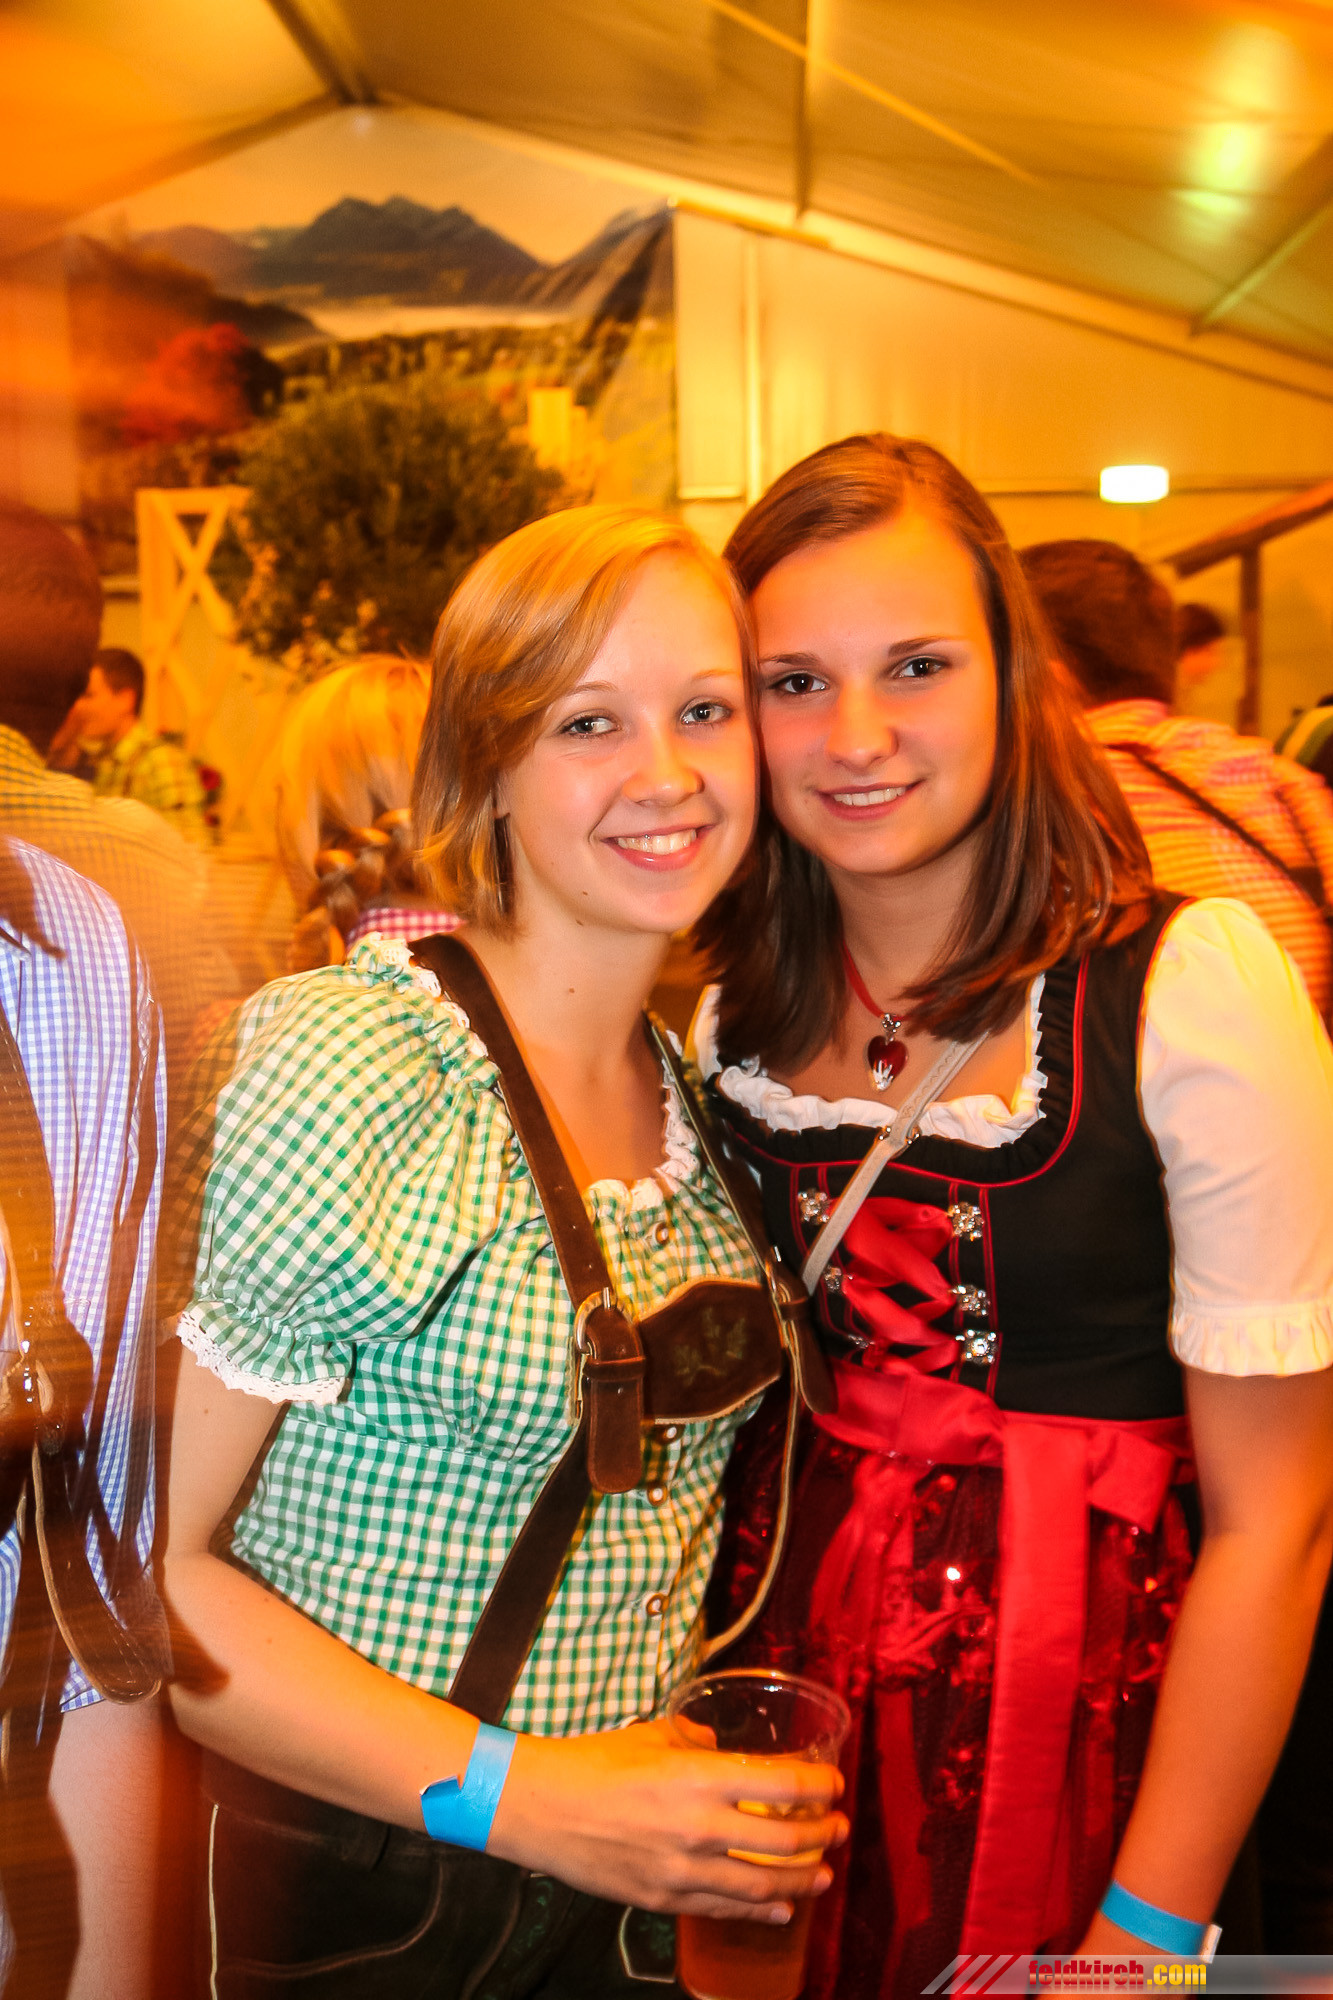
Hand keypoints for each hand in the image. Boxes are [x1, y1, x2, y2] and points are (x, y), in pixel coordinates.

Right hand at [489, 1719, 847, 1921]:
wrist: (541, 1808)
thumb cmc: (593, 1762)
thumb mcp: (651, 1735)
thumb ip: (693, 1740)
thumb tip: (717, 1744)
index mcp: (701, 1776)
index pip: (784, 1784)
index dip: (819, 1787)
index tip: (834, 1785)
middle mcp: (702, 1827)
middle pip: (785, 1840)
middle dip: (823, 1835)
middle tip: (838, 1829)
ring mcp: (685, 1871)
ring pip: (763, 1886)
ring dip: (802, 1880)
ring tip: (822, 1874)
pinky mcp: (665, 1899)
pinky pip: (725, 1909)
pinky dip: (761, 1911)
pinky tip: (780, 1908)